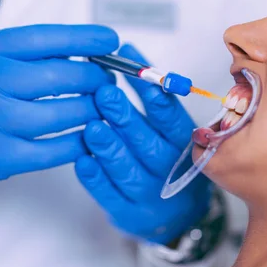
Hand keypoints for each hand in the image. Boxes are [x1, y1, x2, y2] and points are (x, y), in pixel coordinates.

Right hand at [0, 24, 118, 181]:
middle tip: (108, 79)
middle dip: (95, 76)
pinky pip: (52, 151)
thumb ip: (22, 54)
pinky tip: (89, 137)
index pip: (47, 38)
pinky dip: (77, 143)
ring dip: (93, 110)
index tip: (110, 40)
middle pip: (62, 75)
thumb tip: (80, 51)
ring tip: (103, 107)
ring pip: (64, 114)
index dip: (85, 38)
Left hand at [76, 44, 210, 244]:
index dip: (155, 95)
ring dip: (109, 146)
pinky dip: (95, 178)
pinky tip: (83, 159)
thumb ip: (152, 94)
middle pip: (147, 142)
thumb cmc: (171, 157)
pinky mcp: (127, 212)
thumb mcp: (173, 127)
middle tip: (105, 94)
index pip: (170, 118)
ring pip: (127, 169)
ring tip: (92, 126)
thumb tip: (128, 52)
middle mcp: (168, 169)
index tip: (140, 75)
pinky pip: (109, 195)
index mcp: (183, 143)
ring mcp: (148, 194)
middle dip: (126, 118)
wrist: (181, 214)